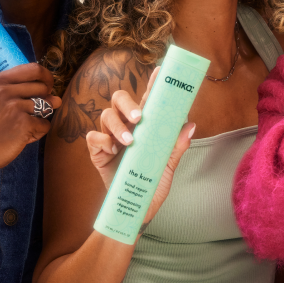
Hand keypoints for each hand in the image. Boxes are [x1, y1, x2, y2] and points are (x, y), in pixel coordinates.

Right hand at [0, 62, 57, 177]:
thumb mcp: (1, 100)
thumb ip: (27, 94)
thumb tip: (57, 99)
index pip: (34, 68)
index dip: (46, 77)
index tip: (47, 87)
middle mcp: (5, 90)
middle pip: (43, 87)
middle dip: (45, 100)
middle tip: (32, 112)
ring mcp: (15, 106)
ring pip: (47, 106)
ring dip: (41, 118)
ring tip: (24, 125)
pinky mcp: (23, 123)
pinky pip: (45, 124)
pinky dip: (38, 132)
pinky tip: (23, 136)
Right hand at [84, 67, 195, 229]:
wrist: (136, 210)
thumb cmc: (151, 186)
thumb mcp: (167, 166)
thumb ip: (177, 146)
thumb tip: (190, 125)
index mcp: (144, 126)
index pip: (147, 100)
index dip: (153, 84)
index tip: (161, 72)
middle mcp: (125, 127)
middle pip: (119, 100)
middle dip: (128, 104)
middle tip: (139, 117)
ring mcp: (110, 138)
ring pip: (106, 116)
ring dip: (117, 125)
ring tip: (129, 141)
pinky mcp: (97, 152)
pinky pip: (93, 138)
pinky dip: (102, 140)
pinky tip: (112, 150)